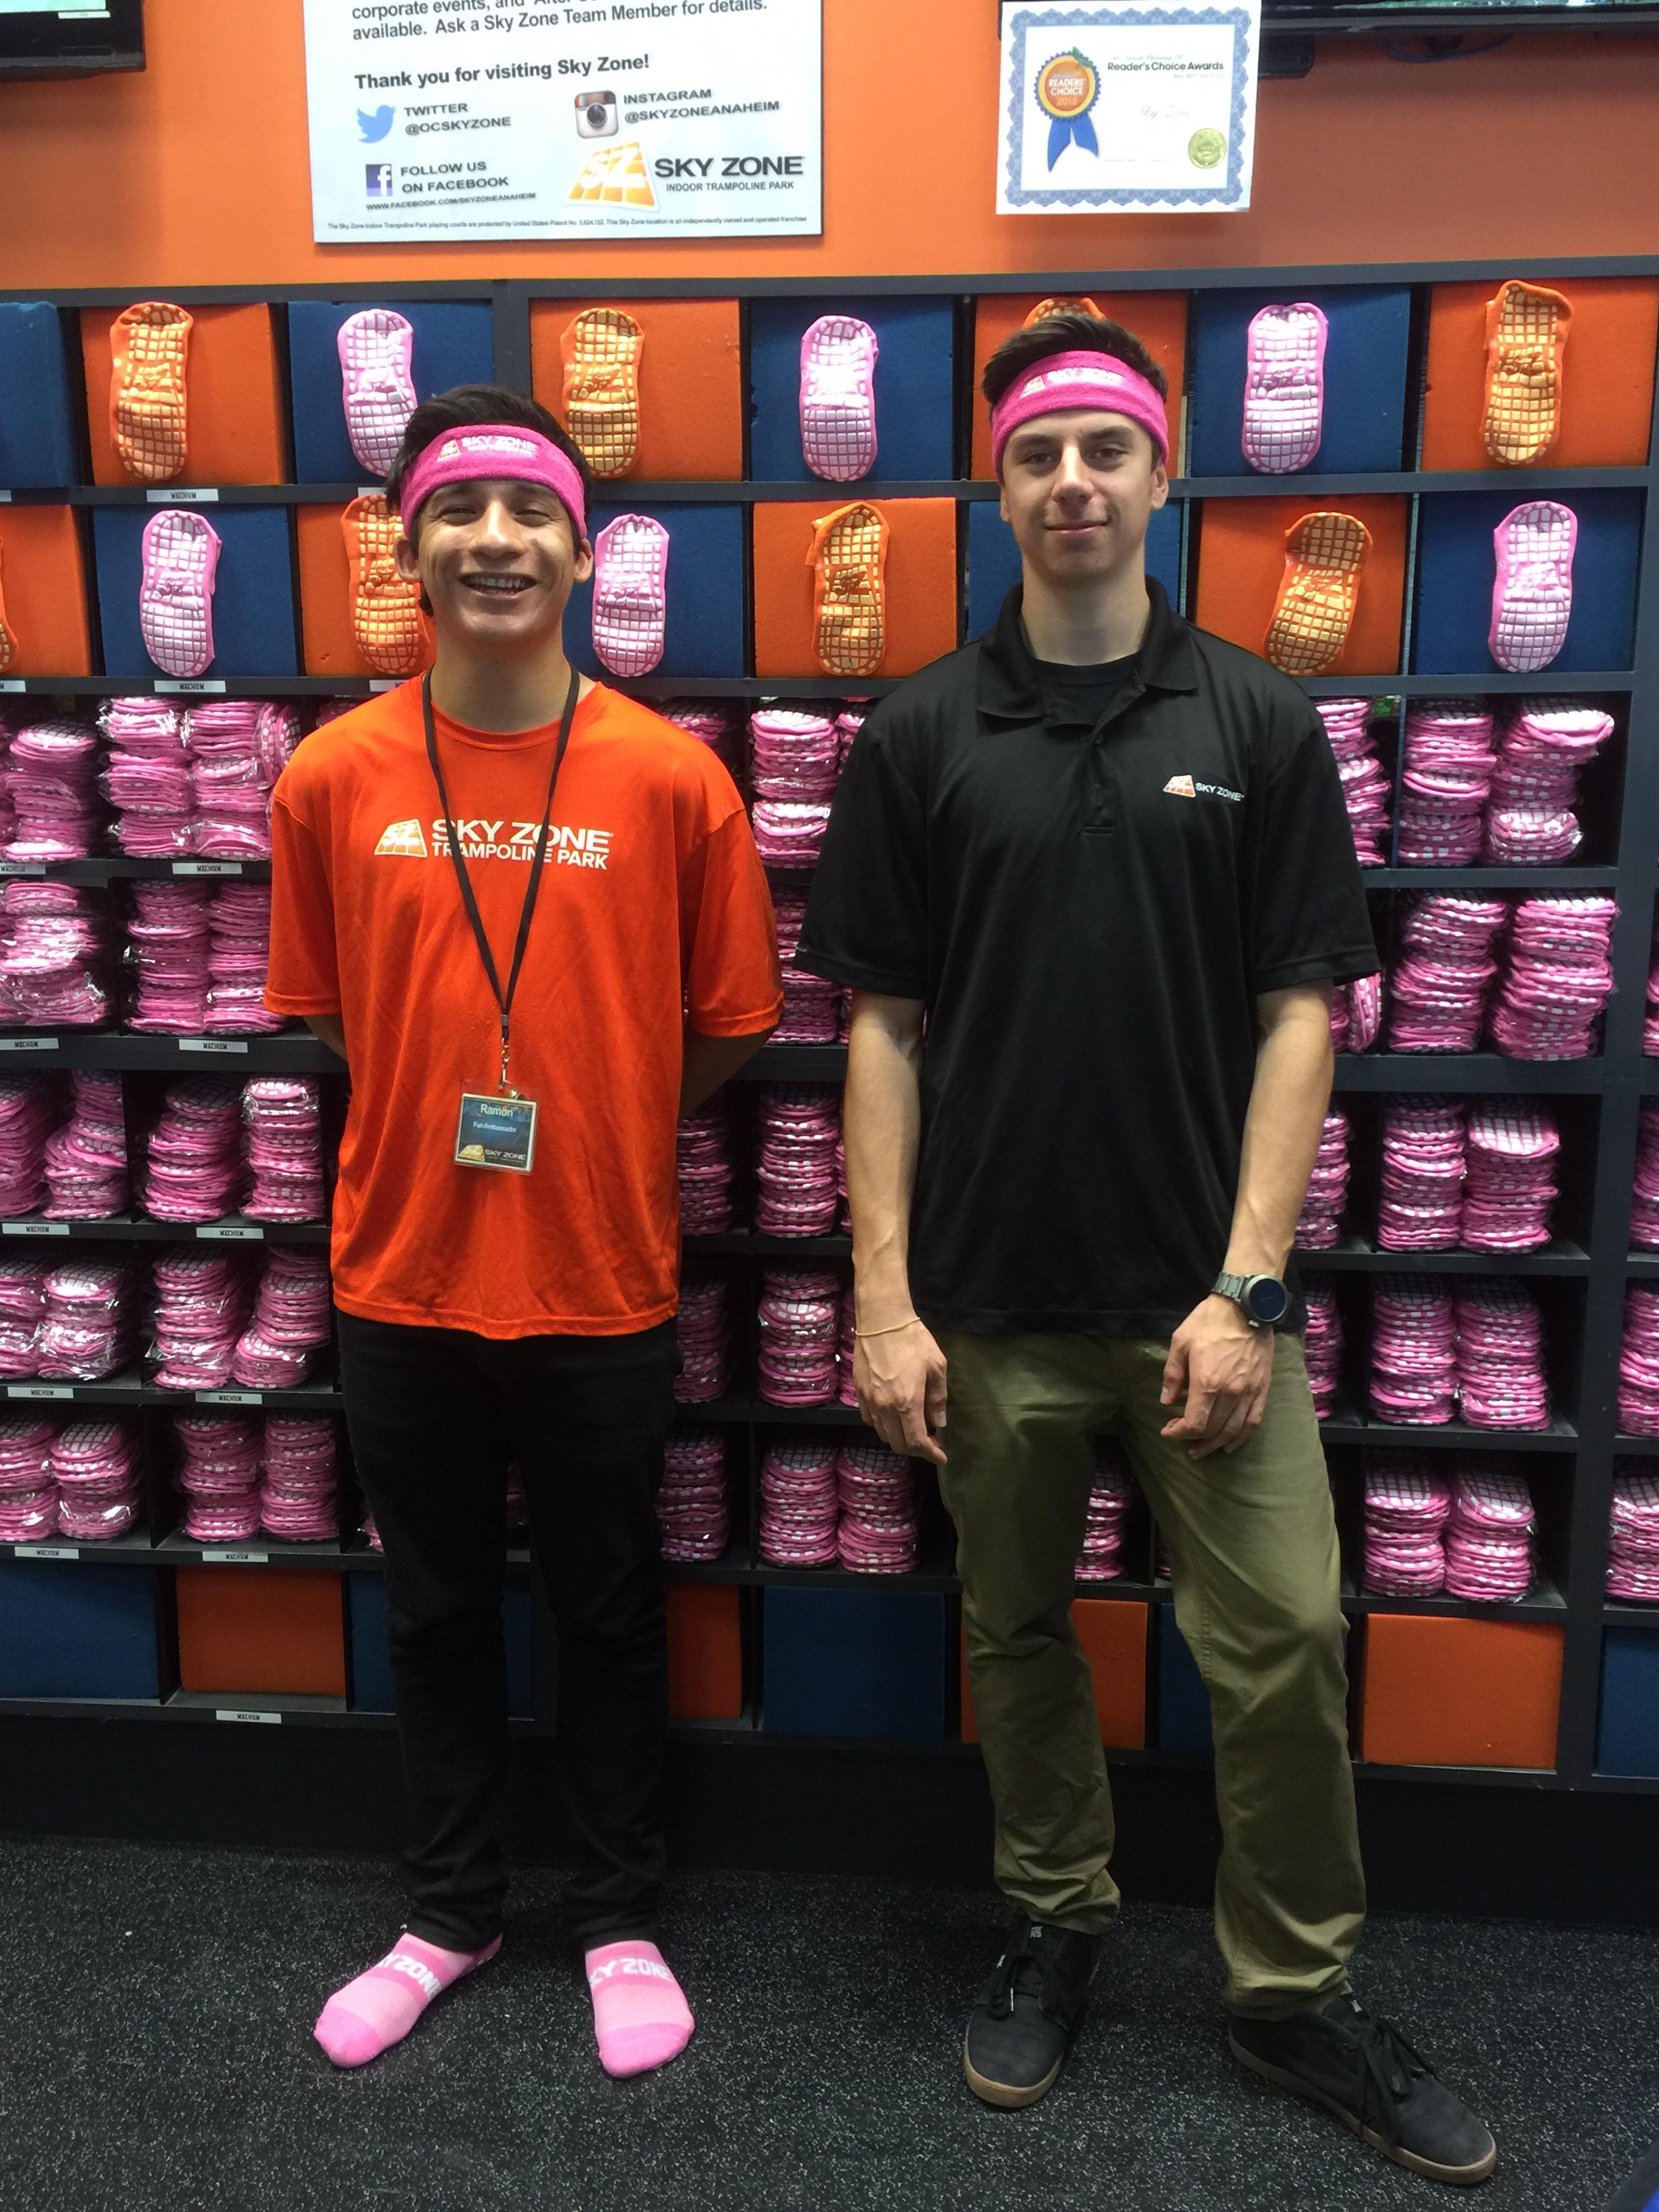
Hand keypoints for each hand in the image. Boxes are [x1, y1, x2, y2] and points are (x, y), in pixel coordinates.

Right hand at [854, 1319, 947, 1464]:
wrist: (882, 1319)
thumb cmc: (913, 1340)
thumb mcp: (937, 1367)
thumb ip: (938, 1399)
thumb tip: (939, 1422)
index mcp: (907, 1402)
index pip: (916, 1442)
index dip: (930, 1454)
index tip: (941, 1456)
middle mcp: (884, 1406)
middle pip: (898, 1443)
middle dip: (916, 1450)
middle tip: (931, 1444)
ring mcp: (869, 1400)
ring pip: (883, 1434)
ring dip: (899, 1439)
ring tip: (914, 1430)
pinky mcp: (858, 1392)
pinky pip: (870, 1420)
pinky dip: (884, 1426)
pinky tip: (894, 1418)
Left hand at [1160, 1294, 1274, 1458]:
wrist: (1246, 1306)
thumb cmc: (1209, 1322)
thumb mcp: (1181, 1342)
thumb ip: (1173, 1375)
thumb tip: (1167, 1401)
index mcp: (1207, 1383)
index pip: (1193, 1423)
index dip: (1178, 1433)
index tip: (1168, 1431)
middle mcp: (1230, 1394)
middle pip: (1212, 1430)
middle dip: (1193, 1440)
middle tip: (1181, 1439)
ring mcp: (1249, 1393)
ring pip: (1233, 1431)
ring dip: (1216, 1444)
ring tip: (1202, 1449)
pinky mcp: (1262, 1389)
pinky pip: (1253, 1421)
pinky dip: (1241, 1437)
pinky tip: (1231, 1444)